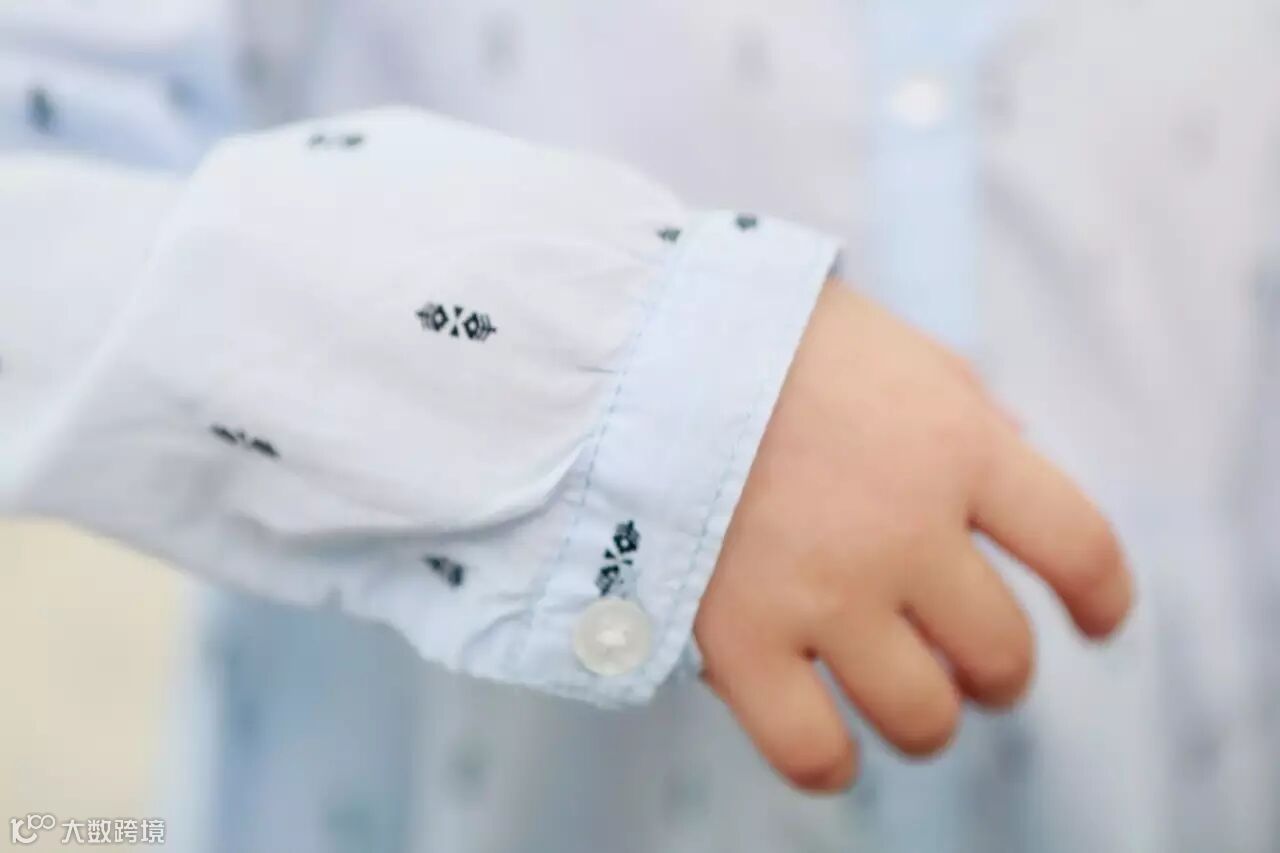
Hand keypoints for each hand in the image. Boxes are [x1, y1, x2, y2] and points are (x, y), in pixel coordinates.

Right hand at [693, 280, 1131, 791]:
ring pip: (921, 714)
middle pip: (1001, 651)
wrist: (634, 343)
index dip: (1101, 599)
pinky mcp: (738, 637)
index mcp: (956, 446)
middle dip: (998, 671)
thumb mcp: (892, 346)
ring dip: (928, 717)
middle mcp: (904, 528)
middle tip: (972, 662)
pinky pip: (809, 748)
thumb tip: (1021, 455)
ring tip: (907, 700)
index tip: (1096, 620)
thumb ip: (965, 408)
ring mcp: (823, 590)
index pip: (1080, 549)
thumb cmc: (763, 337)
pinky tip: (832, 749)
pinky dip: (831, 763)